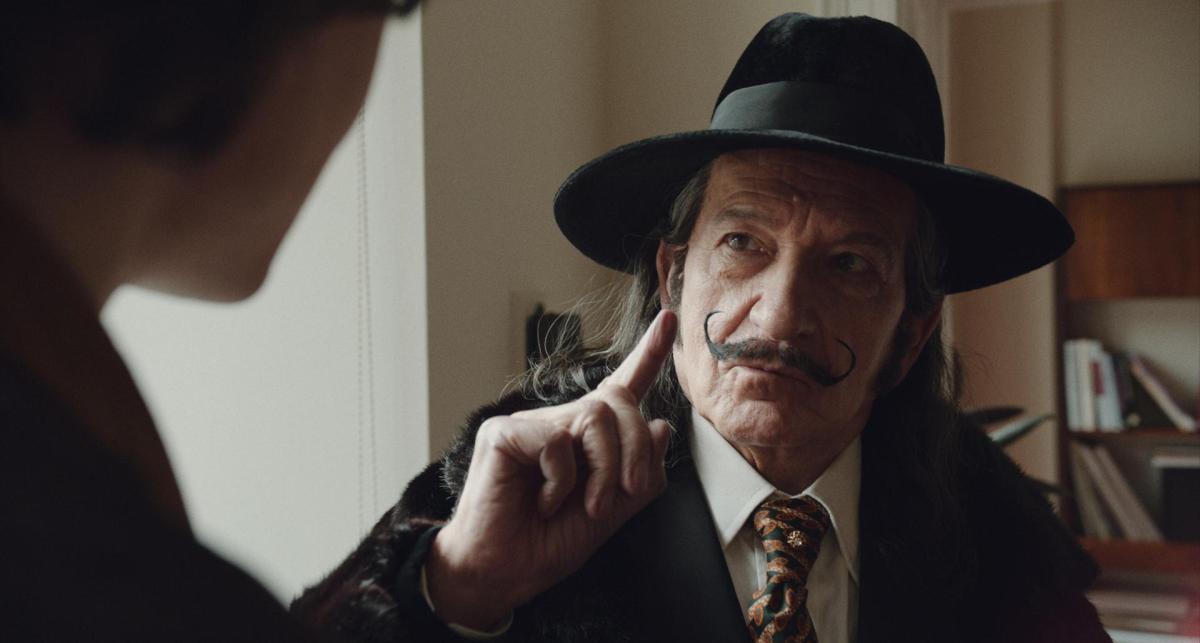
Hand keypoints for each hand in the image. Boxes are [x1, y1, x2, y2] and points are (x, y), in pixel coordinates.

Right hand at [425, 309, 677, 629]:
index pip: (621, 388)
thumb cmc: (548, 544)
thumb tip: (662, 425)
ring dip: (604, 469)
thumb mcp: (609, 514)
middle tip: (626, 493)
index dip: (647, 355)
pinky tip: (542, 501)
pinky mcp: (504, 433)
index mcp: (585, 440)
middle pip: (619, 404)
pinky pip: (558, 442)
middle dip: (636, 450)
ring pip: (595, 418)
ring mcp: (530, 424)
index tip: (670, 319)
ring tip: (583, 505)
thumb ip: (639, 475)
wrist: (504, 574)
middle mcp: (559, 423)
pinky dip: (561, 481)